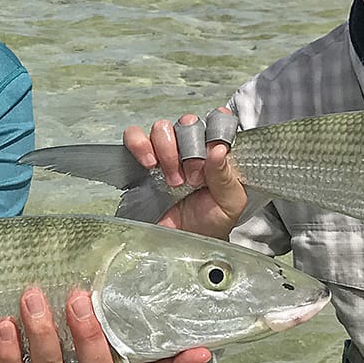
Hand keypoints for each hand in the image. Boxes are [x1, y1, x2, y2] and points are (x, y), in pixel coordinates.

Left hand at [0, 286, 213, 362]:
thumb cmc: (25, 342)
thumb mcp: (57, 321)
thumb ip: (81, 302)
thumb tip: (103, 251)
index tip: (199, 350)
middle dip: (90, 336)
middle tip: (78, 299)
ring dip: (44, 333)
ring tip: (30, 299)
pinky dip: (10, 353)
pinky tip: (4, 327)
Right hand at [121, 113, 247, 236]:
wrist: (185, 242)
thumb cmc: (212, 221)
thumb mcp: (230, 203)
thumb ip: (226, 176)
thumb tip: (218, 148)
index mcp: (217, 151)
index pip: (217, 120)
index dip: (214, 130)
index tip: (213, 152)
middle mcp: (193, 146)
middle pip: (187, 122)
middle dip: (190, 149)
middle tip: (193, 179)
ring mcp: (167, 151)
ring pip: (162, 127)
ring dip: (167, 151)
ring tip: (173, 180)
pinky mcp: (143, 159)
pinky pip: (134, 136)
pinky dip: (140, 145)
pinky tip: (149, 165)